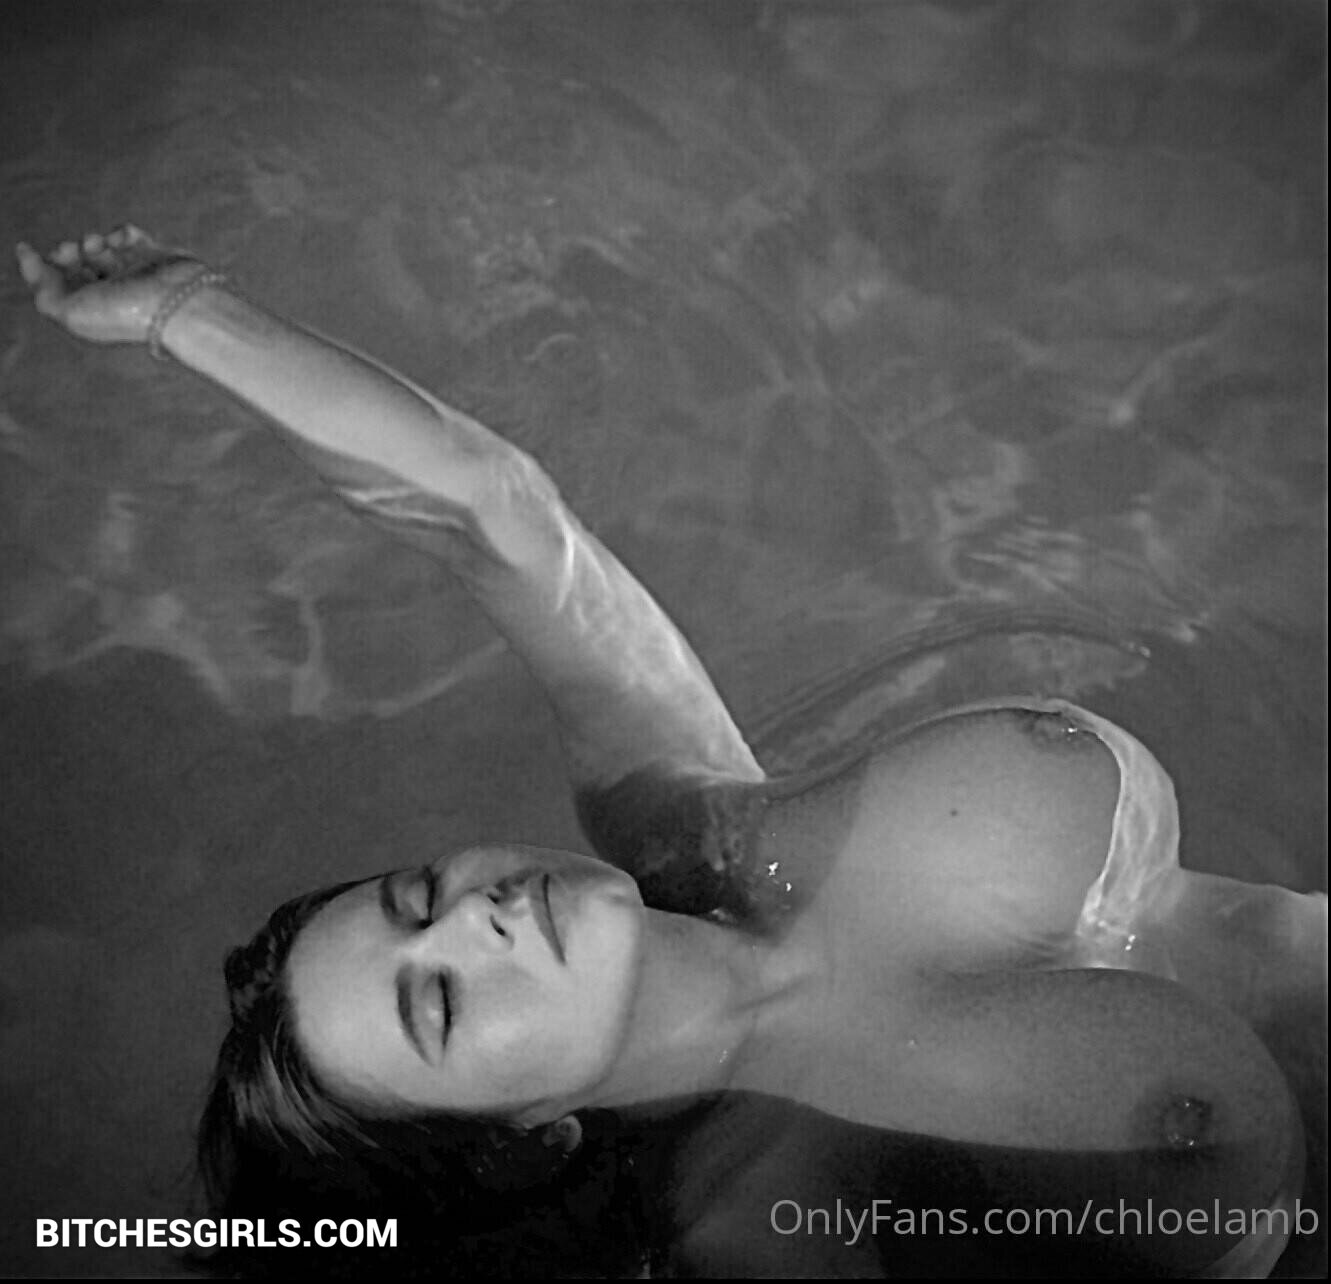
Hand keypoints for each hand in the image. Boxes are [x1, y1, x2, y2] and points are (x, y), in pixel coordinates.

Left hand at [16, 225, 208, 346]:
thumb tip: (25, 253)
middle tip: (73, 250)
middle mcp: (111, 291)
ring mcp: (133, 272)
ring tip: (97, 245)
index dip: (43, 264)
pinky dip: (120, 232)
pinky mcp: (154, 255)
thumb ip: (41, 285)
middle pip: (76, 260)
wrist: (176, 308)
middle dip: (68, 250)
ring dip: (92, 240)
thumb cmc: (124, 314)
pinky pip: (129, 234)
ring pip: (100, 244)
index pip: (59, 280)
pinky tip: (120, 241)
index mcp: (91, 308)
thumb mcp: (68, 311)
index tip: (36, 252)